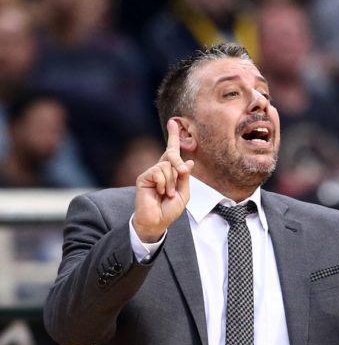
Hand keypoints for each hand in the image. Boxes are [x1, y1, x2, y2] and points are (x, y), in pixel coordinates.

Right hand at [133, 119, 194, 241]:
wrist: (157, 222)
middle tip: (181, 172)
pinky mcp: (144, 177)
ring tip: (167, 194)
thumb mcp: (183, 194)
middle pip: (171, 154)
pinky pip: (159, 172)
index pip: (171, 152)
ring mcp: (151, 173)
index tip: (173, 122)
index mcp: (170, 173)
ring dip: (171, 182)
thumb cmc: (169, 210)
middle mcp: (160, 170)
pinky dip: (164, 184)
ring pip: (167, 166)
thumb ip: (184, 178)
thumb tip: (188, 162)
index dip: (173, 137)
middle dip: (178, 162)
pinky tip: (160, 193)